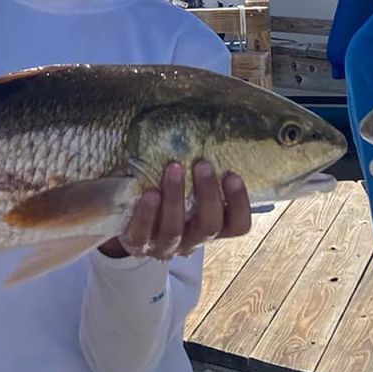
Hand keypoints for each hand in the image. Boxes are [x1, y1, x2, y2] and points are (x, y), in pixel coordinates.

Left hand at [99, 160, 252, 261]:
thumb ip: (202, 170)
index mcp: (213, 226)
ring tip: (173, 168)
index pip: (238, 225)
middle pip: (209, 226)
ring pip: (175, 229)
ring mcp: (166, 246)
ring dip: (175, 197)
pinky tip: (150, 193)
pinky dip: (147, 214)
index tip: (233, 174)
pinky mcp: (139, 245)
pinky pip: (143, 234)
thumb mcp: (190, 187)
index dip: (239, 204)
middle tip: (203, 164)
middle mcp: (193, 240)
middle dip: (208, 195)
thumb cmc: (170, 195)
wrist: (133, 222)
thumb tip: (212, 125)